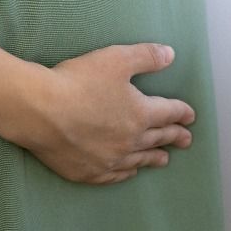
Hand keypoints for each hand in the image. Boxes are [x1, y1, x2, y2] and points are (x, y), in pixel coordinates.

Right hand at [0, 43, 195, 184]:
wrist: (39, 111)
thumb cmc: (77, 82)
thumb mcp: (116, 59)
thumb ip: (146, 57)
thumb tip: (170, 54)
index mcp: (141, 114)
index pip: (170, 113)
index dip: (183, 113)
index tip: (190, 116)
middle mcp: (130, 141)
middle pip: (159, 139)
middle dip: (174, 138)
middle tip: (186, 140)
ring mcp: (110, 160)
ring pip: (140, 160)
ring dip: (154, 158)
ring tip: (164, 160)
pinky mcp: (88, 172)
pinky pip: (115, 176)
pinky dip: (127, 173)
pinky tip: (129, 172)